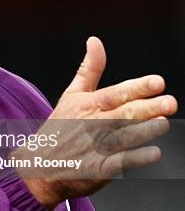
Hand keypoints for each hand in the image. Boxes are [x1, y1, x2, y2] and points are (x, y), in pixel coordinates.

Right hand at [14, 37, 177, 208]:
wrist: (40, 166)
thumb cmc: (59, 128)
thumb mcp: (71, 95)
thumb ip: (89, 69)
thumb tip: (95, 41)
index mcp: (88, 104)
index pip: (116, 93)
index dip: (137, 88)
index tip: (158, 82)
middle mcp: (93, 124)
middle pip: (123, 114)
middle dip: (147, 108)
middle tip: (169, 102)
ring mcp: (95, 148)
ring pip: (123, 137)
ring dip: (144, 130)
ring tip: (163, 123)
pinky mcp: (98, 170)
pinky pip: (119, 164)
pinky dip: (135, 159)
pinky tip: (153, 153)